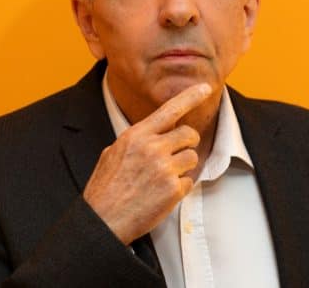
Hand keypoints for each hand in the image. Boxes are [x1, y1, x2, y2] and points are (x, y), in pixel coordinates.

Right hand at [83, 83, 211, 244]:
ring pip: (192, 158)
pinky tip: (160, 195)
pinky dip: (178, 189)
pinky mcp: (173, 190)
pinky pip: (189, 182)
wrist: (103, 220)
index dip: (190, 97)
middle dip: (186, 143)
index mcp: (136, 136)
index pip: (169, 110)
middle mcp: (152, 148)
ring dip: (182, 167)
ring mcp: (164, 168)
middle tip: (174, 154)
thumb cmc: (105, 188)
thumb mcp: (112, 154)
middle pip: (188, 134)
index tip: (205, 87)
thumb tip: (152, 133)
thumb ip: (136, 141)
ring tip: (161, 179)